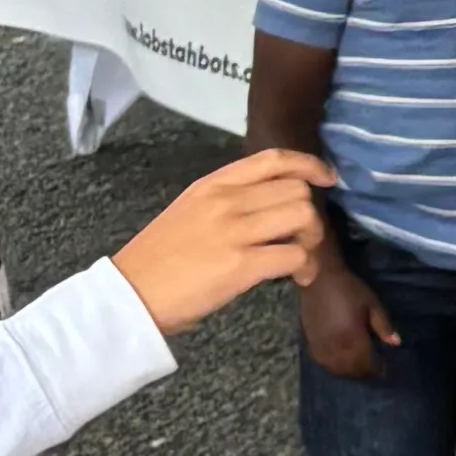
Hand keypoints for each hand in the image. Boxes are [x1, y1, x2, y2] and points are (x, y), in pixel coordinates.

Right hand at [116, 146, 336, 338]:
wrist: (128, 295)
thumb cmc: (158, 260)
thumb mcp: (189, 212)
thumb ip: (227, 202)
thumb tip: (271, 207)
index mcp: (212, 184)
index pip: (273, 159)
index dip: (309, 165)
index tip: (327, 179)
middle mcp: (225, 200)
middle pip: (297, 191)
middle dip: (312, 216)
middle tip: (305, 240)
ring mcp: (233, 231)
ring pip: (303, 216)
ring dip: (313, 240)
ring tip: (302, 259)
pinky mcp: (240, 265)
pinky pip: (294, 255)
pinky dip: (306, 267)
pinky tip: (299, 277)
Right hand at [298, 250, 399, 382]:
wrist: (317, 279)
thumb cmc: (348, 289)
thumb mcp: (372, 304)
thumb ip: (384, 326)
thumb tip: (396, 343)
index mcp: (353, 338)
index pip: (367, 363)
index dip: (377, 369)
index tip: (385, 370)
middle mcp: (336, 347)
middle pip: (352, 370)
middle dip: (364, 373)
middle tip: (374, 370)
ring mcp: (321, 346)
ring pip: (336, 369)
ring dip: (349, 372)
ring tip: (359, 368)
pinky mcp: (310, 342)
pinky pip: (322, 362)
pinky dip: (333, 367)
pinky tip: (340, 363)